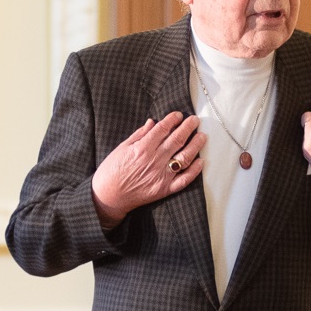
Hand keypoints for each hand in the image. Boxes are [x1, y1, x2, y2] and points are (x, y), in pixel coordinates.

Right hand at [90, 112, 204, 226]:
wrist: (108, 196)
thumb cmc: (112, 171)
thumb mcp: (122, 148)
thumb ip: (139, 135)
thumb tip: (153, 122)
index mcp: (142, 148)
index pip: (162, 129)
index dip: (172, 120)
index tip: (179, 115)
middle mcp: (154, 160)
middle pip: (176, 140)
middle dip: (188, 128)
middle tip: (195, 120)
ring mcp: (161, 176)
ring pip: (184, 157)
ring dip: (195, 145)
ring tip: (202, 137)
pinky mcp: (165, 189)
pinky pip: (184, 180)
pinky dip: (194, 171)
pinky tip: (200, 161)